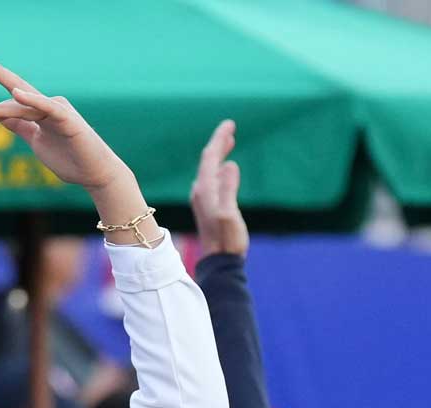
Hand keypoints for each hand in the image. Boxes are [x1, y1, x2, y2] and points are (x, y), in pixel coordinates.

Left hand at [0, 57, 130, 193]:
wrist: (95, 175)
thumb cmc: (69, 159)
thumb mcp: (36, 141)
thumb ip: (20, 126)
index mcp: (39, 112)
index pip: (9, 107)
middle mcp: (47, 106)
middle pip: (17, 91)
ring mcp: (58, 111)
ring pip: (24, 106)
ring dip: (0, 108)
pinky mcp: (68, 120)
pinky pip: (47, 107)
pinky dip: (32, 100)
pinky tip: (16, 94)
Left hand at [190, 120, 247, 257]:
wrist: (219, 261)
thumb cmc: (227, 239)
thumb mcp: (229, 213)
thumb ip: (228, 189)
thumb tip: (230, 164)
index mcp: (206, 189)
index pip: (210, 157)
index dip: (220, 139)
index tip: (229, 124)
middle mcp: (201, 191)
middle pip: (208, 160)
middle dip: (219, 143)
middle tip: (230, 128)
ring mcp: (203, 199)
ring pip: (210, 169)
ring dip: (219, 154)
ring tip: (228, 142)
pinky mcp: (207, 206)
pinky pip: (212, 179)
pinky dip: (219, 168)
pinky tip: (225, 168)